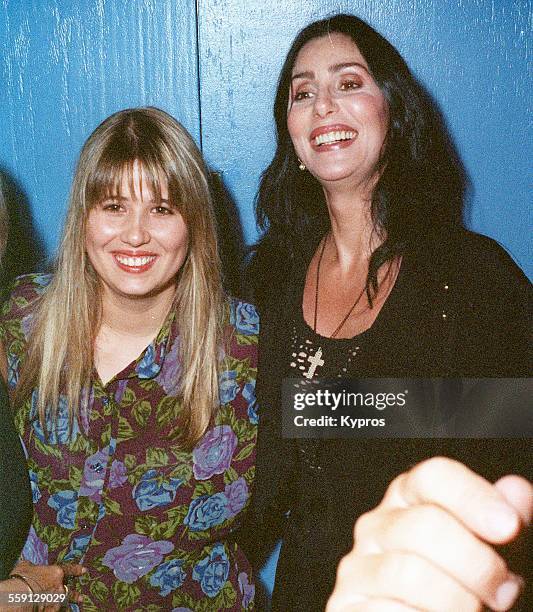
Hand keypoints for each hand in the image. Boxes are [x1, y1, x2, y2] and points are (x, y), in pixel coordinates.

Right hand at [11, 561, 85, 610]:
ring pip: (65, 605)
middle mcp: (59, 587)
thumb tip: (29, 566)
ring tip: (70, 609)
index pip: (69, 570)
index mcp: (56, 573)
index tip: (84, 570)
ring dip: (67, 607)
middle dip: (75, 595)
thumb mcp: (26, 567)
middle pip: (70, 591)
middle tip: (80, 598)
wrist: (17, 596)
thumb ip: (32, 567)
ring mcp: (56, 601)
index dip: (77, 570)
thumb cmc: (21, 579)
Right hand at [326, 457, 531, 610]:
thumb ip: (502, 522)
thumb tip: (518, 491)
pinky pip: (389, 611)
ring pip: (409, 572)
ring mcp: (358, 567)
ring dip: (457, 601)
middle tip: (504, 590)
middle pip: (424, 524)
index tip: (508, 525)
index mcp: (408, 500)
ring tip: (474, 611)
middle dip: (476, 563)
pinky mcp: (347, 607)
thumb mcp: (490, 555)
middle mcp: (376, 526)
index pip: (432, 476)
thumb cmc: (462, 591)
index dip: (472, 496)